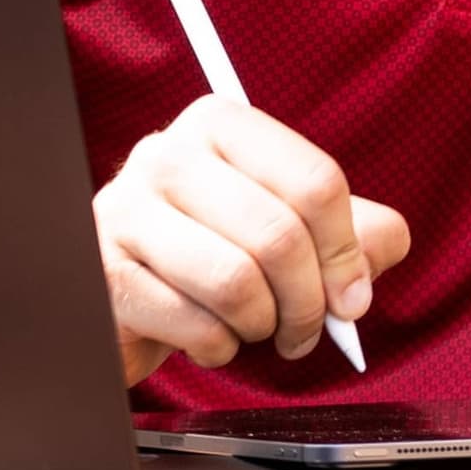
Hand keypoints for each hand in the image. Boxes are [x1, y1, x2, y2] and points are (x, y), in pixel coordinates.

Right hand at [93, 93, 410, 386]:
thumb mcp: (299, 226)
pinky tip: (211, 337)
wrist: (131, 292)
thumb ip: (358, 234)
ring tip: (259, 328)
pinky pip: (192, 324)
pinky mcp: (103, 273)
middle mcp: (167, 153)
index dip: (347, 251)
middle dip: (309, 301)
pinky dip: (218, 346)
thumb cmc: (222, 249)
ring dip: (263, 324)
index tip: (353, 296)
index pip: (316, 180)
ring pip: (235, 280)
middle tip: (308, 328)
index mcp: (223, 123)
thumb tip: (367, 272)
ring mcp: (125, 210)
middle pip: (279, 234)